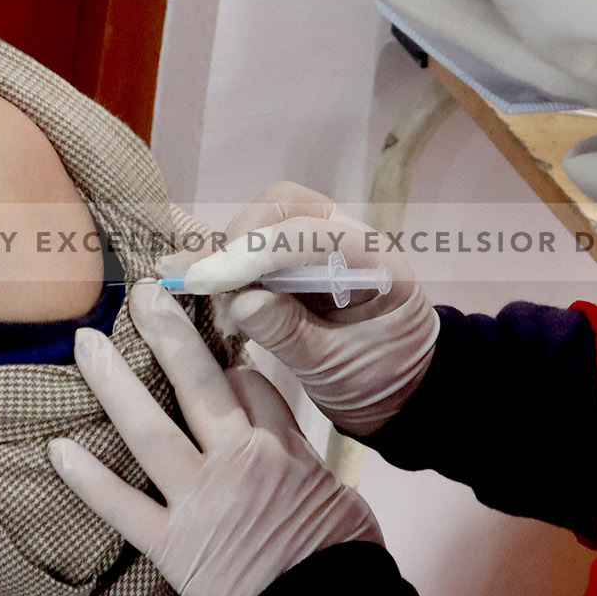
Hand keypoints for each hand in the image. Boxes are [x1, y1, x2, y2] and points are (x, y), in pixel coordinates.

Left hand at [50, 281, 380, 595]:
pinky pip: (121, 507)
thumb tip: (294, 455)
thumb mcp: (341, 500)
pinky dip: (86, 479)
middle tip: (143, 292)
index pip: (253, 387)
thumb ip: (306, 466)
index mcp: (283, 451)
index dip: (233, 363)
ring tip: (85, 343)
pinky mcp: (172, 547)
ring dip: (113, 383)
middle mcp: (236, 463)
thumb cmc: (346, 571)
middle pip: (198, 383)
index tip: (215, 349)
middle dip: (169, 332)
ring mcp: (199, 503)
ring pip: (147, 429)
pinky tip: (57, 447)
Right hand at [168, 183, 439, 435]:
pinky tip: (200, 284)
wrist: (396, 388)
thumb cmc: (377, 378)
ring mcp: (322, 242)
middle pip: (283, 207)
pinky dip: (227, 261)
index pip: (311, 234)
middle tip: (206, 284)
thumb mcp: (337, 370)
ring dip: (229, 249)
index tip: (211, 280)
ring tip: (202, 291)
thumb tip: (241, 302)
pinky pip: (255, 244)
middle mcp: (349, 236)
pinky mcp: (297, 258)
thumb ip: (292, 335)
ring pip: (264, 218)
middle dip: (239, 239)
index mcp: (377, 261)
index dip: (257, 252)